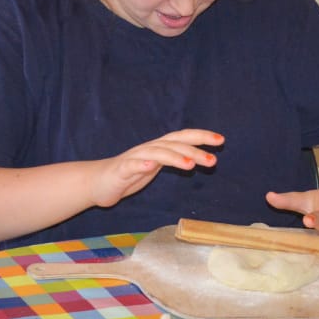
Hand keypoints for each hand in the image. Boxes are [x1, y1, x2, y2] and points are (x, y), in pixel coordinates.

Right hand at [88, 130, 221, 208]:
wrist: (97, 182)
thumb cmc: (128, 175)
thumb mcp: (155, 167)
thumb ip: (171, 161)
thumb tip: (195, 158)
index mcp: (159, 149)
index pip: (182, 138)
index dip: (201, 136)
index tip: (221, 140)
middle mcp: (149, 149)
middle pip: (174, 145)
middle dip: (194, 150)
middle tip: (213, 160)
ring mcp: (134, 158)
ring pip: (157, 153)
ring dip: (174, 157)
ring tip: (190, 165)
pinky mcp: (120, 169)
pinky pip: (131, 165)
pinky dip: (141, 164)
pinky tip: (150, 166)